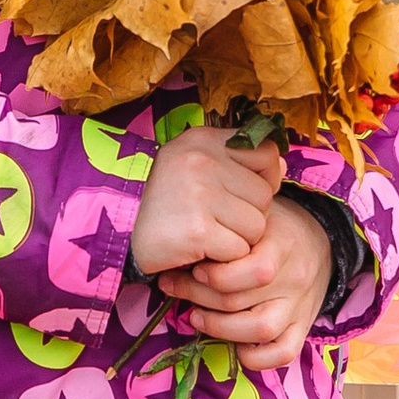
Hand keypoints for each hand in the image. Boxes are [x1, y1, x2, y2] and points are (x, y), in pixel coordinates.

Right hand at [127, 127, 283, 278]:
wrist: (119, 233)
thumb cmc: (165, 201)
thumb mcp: (195, 165)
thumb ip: (237, 161)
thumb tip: (280, 166)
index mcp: (203, 139)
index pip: (267, 154)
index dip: (263, 179)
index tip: (239, 194)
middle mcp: (202, 160)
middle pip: (264, 197)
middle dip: (247, 217)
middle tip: (214, 221)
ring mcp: (200, 193)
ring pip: (256, 226)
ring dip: (236, 240)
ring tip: (206, 236)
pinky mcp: (198, 229)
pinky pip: (239, 250)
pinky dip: (222, 259)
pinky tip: (199, 251)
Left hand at [158, 195, 334, 372]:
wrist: (319, 240)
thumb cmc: (273, 228)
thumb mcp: (252, 218)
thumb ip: (225, 232)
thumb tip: (179, 250)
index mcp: (281, 245)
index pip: (253, 269)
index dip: (214, 275)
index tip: (193, 268)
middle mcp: (294, 278)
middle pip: (240, 299)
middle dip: (197, 296)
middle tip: (174, 287)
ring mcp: (300, 306)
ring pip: (261, 329)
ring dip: (219, 328)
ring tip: (196, 317)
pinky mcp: (303, 327)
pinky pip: (284, 353)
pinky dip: (256, 357)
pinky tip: (235, 344)